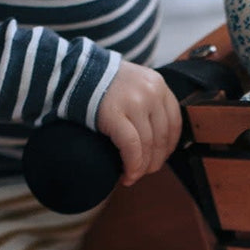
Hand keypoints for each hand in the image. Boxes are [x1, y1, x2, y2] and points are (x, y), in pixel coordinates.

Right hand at [96, 62, 181, 185]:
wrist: (74, 73)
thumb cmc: (104, 85)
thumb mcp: (135, 85)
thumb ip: (150, 104)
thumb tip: (159, 144)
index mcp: (158, 85)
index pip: (174, 123)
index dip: (169, 147)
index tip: (159, 158)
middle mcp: (151, 92)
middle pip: (162, 137)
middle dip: (155, 161)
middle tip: (144, 172)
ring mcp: (134, 102)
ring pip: (148, 145)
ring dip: (142, 167)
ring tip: (133, 176)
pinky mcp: (115, 114)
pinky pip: (131, 146)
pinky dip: (132, 165)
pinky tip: (127, 175)